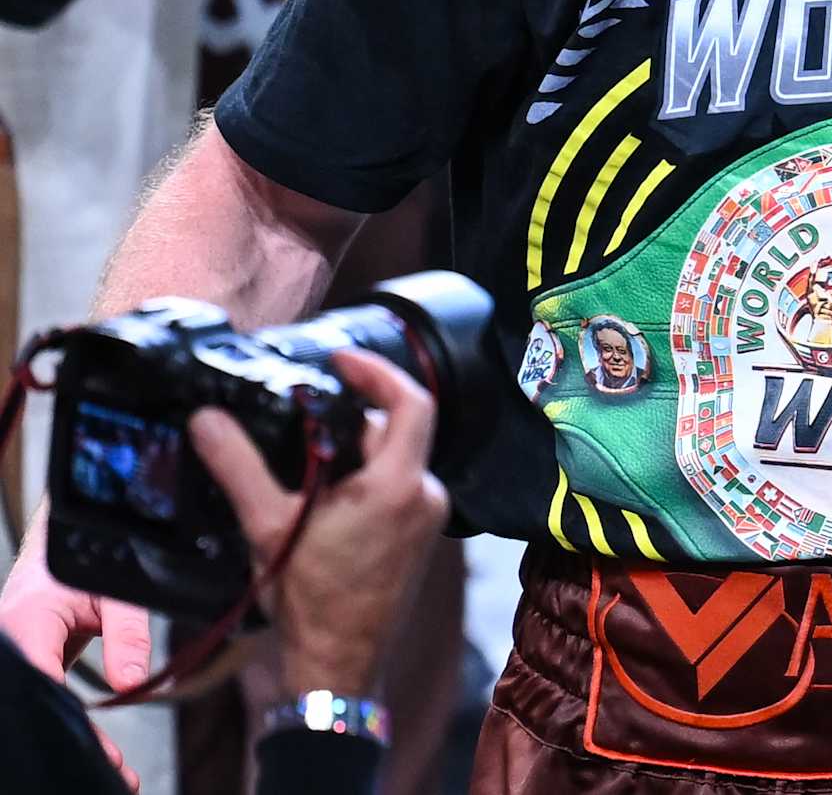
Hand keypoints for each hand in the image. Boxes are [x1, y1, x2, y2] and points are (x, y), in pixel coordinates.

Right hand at [0, 506, 149, 790]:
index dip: (74, 727)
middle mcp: (10, 649)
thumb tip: (132, 684)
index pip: (44, 686)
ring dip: (71, 740)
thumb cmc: (80, 557)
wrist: (55, 541)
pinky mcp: (23, 668)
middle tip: (116, 774)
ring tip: (112, 770)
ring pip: (37, 708)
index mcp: (24, 626)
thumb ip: (127, 631)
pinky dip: (67, 726)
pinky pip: (43, 700)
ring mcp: (13, 661)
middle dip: (73, 745)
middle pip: (36, 709)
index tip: (104, 756)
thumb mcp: (115, 589)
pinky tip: (95, 749)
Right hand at [188, 349, 447, 695]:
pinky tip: (326, 496)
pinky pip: (397, 486)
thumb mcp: (268, 525)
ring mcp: (427, 517)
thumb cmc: (310, 599)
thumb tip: (207, 421)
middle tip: (308, 419)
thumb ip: (238, 467)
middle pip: (398, 429)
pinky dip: (366, 479)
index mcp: (399, 483)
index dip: (379, 372)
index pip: (412, 401)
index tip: (342, 361)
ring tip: (308, 462)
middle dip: (353, 419)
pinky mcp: (420, 536)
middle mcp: (425, 493)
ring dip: (356, 452)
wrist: (338, 667)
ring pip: (395, 459)